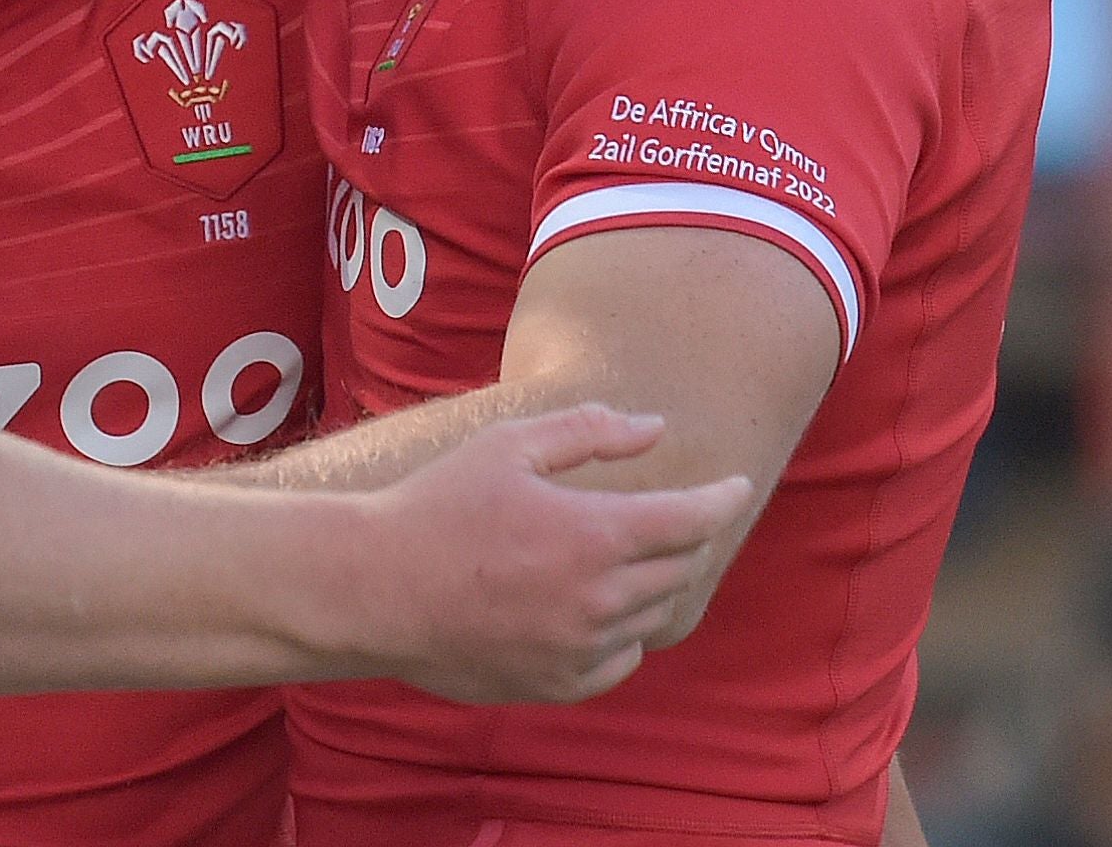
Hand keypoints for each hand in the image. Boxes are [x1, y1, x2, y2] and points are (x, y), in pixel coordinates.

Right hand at [348, 405, 753, 704]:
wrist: (374, 589)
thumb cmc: (437, 507)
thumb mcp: (508, 446)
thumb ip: (589, 432)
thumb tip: (656, 427)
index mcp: (596, 535)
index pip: (693, 521)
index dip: (724, 500)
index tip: (737, 486)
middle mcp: (600, 599)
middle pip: (678, 568)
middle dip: (684, 536)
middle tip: (670, 514)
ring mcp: (580, 648)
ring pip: (651, 614)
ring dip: (650, 582)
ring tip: (622, 556)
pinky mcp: (557, 684)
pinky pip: (620, 661)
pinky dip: (623, 633)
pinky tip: (597, 610)